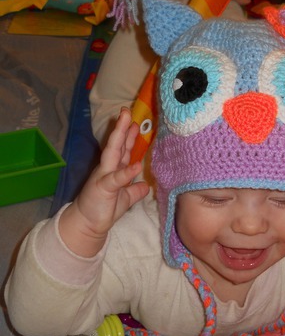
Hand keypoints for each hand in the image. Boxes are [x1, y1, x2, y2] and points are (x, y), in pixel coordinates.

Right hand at [59, 108, 148, 256]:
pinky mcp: (103, 188)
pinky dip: (126, 172)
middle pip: (117, 144)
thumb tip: (146, 185)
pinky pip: (116, 179)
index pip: (123, 149)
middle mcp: (108, 168)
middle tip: (127, 111)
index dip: (129, 135)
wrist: (87, 225)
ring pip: (113, 154)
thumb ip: (135, 190)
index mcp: (113, 169)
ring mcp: (104, 176)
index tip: (135, 121)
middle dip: (123, 127)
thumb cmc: (104, 208)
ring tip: (131, 124)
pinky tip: (135, 166)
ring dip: (121, 138)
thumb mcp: (125, 198)